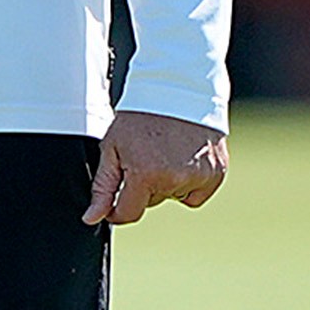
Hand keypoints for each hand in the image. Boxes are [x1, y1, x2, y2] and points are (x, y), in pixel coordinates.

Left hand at [84, 109, 227, 226]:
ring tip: (165, 152)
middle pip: (151, 202)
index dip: (117, 210)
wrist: (179, 90)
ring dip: (166, 183)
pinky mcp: (216, 174)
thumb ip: (103, 187)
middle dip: (143, 186)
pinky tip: (183, 158)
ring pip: (173, 196)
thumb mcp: (112, 147)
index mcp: (146, 174)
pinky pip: (196, 194)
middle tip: (144, 155)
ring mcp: (199, 177)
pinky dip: (189, 182)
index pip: (128, 214)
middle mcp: (174, 179)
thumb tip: (92, 218)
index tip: (115, 201)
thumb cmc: (141, 116)